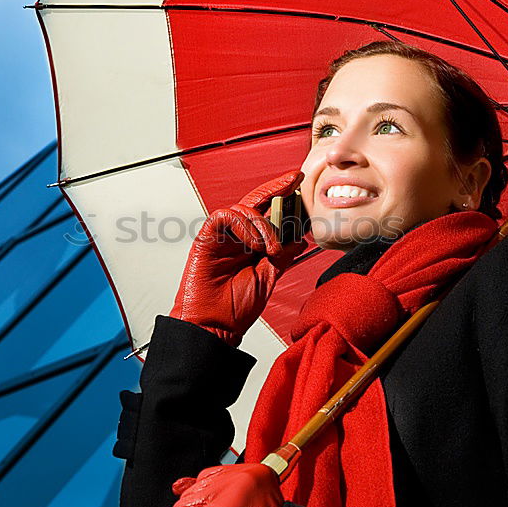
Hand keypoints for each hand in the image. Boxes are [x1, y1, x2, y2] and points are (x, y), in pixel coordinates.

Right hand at [169, 170, 306, 346]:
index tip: (299, 184)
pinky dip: (243, 225)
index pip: (267, 213)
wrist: (215, 326)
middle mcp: (236, 237)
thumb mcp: (269, 277)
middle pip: (255, 201)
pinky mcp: (207, 238)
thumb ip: (282, 255)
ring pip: (242, 207)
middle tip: (293, 180)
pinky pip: (225, 216)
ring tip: (269, 248)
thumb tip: (300, 237)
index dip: (282, 197)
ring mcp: (221, 236)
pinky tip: (253, 244)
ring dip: (262, 223)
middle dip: (275, 188)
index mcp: (251, 244)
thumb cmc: (235, 308)